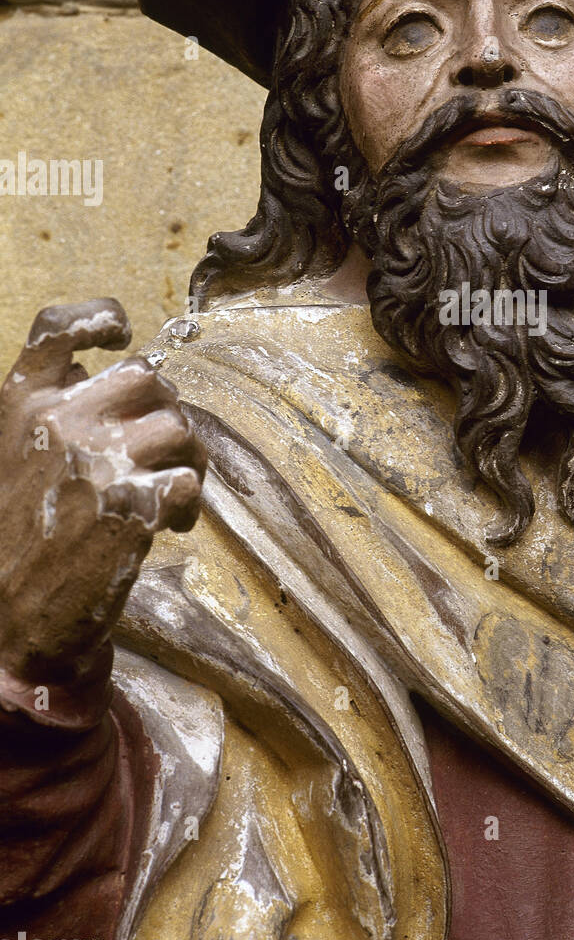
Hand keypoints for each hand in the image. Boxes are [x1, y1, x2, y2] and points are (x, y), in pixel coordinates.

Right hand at [0, 298, 205, 681]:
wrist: (13, 621)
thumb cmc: (25, 537)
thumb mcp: (17, 456)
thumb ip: (56, 410)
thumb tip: (108, 370)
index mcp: (23, 404)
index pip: (58, 328)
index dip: (97, 318)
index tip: (122, 335)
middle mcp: (58, 421)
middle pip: (147, 378)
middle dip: (168, 412)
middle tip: (167, 453)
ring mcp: (96, 461)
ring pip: (178, 427)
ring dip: (189, 460)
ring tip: (175, 496)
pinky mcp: (131, 504)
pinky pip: (189, 480)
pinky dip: (190, 503)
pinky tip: (174, 525)